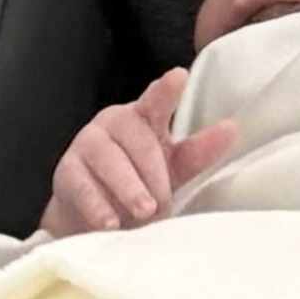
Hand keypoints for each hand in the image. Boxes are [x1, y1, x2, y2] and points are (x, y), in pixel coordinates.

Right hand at [40, 71, 238, 236]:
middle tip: (162, 205)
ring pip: (109, 160)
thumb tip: (232, 129)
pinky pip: (82, 184)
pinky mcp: (67, 171)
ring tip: (144, 211)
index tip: (179, 77)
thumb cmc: (140, 184)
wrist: (96, 218)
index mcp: (144, 117)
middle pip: (138, 140)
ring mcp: (87, 143)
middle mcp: (114, 122)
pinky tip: (109, 222)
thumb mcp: (172, 169)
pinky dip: (98, 204)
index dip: (166, 90)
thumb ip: (198, 152)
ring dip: (128, 188)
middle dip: (153, 174)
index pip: (157, 100)